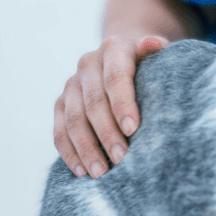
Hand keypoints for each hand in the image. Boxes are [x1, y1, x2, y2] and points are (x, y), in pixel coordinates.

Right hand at [54, 35, 169, 177]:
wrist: (122, 55)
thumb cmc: (149, 62)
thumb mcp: (156, 53)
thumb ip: (156, 50)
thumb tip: (155, 44)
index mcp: (114, 49)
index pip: (116, 78)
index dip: (123, 103)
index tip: (134, 129)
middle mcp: (87, 65)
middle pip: (93, 103)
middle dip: (107, 133)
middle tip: (122, 158)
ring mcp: (71, 85)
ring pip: (73, 119)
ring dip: (86, 148)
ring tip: (101, 172)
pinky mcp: (60, 103)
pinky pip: (59, 130)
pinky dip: (69, 152)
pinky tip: (81, 170)